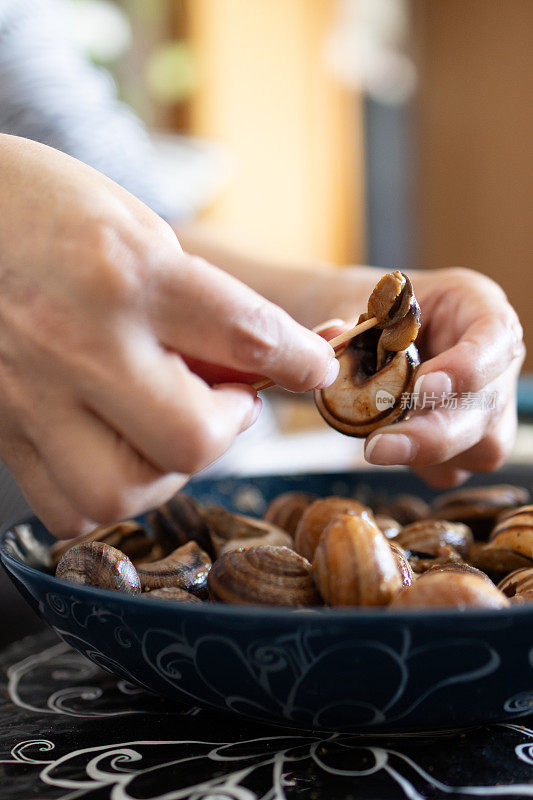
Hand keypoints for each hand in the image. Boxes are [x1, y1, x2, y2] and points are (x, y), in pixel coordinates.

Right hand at [0, 135, 336, 536]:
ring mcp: (30, 394)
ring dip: (166, 470)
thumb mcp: (135, 228)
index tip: (314, 367)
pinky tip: (115, 450)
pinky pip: (67, 506)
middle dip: (229, 427)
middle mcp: (78, 340)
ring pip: (122, 491)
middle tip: (226, 402)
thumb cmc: (42, 207)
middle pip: (192, 439)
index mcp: (125, 273)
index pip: (247, 336)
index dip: (302, 360)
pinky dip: (107, 493)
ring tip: (164, 428)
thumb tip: (257, 366)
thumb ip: (198, 301)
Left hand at [324, 266, 524, 487]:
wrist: (364, 332)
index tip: (423, 387)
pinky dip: (416, 465)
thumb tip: (333, 335)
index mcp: (478, 309)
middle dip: (435, 434)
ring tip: (374, 445)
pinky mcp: (467, 443)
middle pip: (488, 407)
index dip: (468, 367)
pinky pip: (452, 469)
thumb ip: (349, 320)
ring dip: (424, 454)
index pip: (495, 338)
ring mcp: (487, 406)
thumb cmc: (373, 310)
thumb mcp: (358, 303)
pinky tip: (388, 444)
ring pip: (480, 447)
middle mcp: (494, 361)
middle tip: (379, 446)